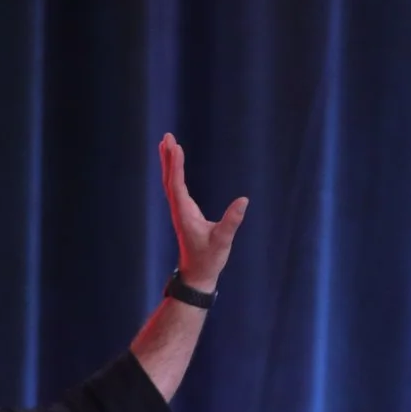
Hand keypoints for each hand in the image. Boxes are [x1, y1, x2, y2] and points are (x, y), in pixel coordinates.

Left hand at [160, 133, 246, 290]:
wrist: (197, 274)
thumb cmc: (209, 259)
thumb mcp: (223, 240)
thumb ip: (232, 221)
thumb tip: (243, 200)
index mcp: (185, 214)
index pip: (177, 185)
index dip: (177, 166)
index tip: (177, 147)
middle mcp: (179, 210)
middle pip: (169, 179)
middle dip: (168, 158)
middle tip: (167, 136)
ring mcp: (180, 211)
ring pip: (170, 182)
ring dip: (169, 162)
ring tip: (167, 143)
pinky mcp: (183, 213)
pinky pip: (175, 187)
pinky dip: (174, 172)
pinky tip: (175, 164)